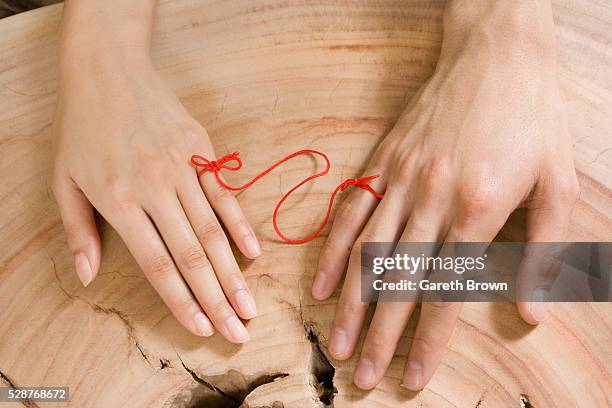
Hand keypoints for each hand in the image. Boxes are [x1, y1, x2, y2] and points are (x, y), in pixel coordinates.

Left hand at [52, 51, 259, 342]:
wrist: (109, 69)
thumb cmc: (81, 128)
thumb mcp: (64, 180)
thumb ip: (79, 231)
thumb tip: (88, 276)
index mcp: (119, 200)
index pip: (157, 263)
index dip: (181, 300)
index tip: (201, 328)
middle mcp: (155, 188)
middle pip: (193, 255)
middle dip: (217, 299)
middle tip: (239, 332)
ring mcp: (183, 167)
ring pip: (213, 230)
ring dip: (234, 273)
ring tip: (250, 305)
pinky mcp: (201, 150)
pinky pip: (224, 194)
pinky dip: (240, 224)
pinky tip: (253, 253)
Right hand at [312, 1, 578, 389]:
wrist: (495, 52)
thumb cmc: (531, 116)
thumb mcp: (558, 182)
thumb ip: (543, 251)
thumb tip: (530, 313)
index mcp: (478, 208)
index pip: (448, 289)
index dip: (429, 339)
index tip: (410, 375)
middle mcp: (432, 198)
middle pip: (399, 278)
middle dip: (379, 332)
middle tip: (360, 375)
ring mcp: (401, 177)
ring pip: (368, 250)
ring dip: (350, 301)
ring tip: (336, 341)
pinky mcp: (383, 158)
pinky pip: (352, 209)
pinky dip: (333, 248)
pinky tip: (321, 281)